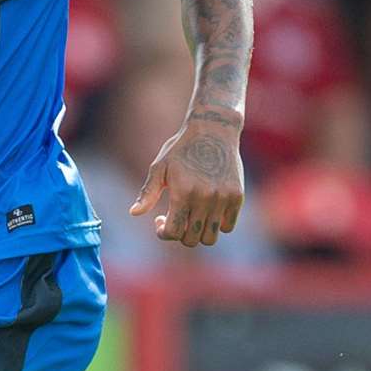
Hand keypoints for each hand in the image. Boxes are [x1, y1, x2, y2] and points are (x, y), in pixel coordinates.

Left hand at [129, 121, 244, 247]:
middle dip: (179, 234)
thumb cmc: (181, 148)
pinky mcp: (237, 197)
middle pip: (192, 239)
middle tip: (174, 219)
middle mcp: (205, 198)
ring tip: (190, 218)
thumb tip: (133, 213)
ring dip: (197, 233)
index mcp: (183, 192)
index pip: (174, 232)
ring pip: (210, 237)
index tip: (160, 221)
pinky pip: (227, 226)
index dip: (163, 232)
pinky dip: (216, 225)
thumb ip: (148, 192)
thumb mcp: (160, 167)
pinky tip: (206, 210)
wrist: (213, 131)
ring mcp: (223, 199)